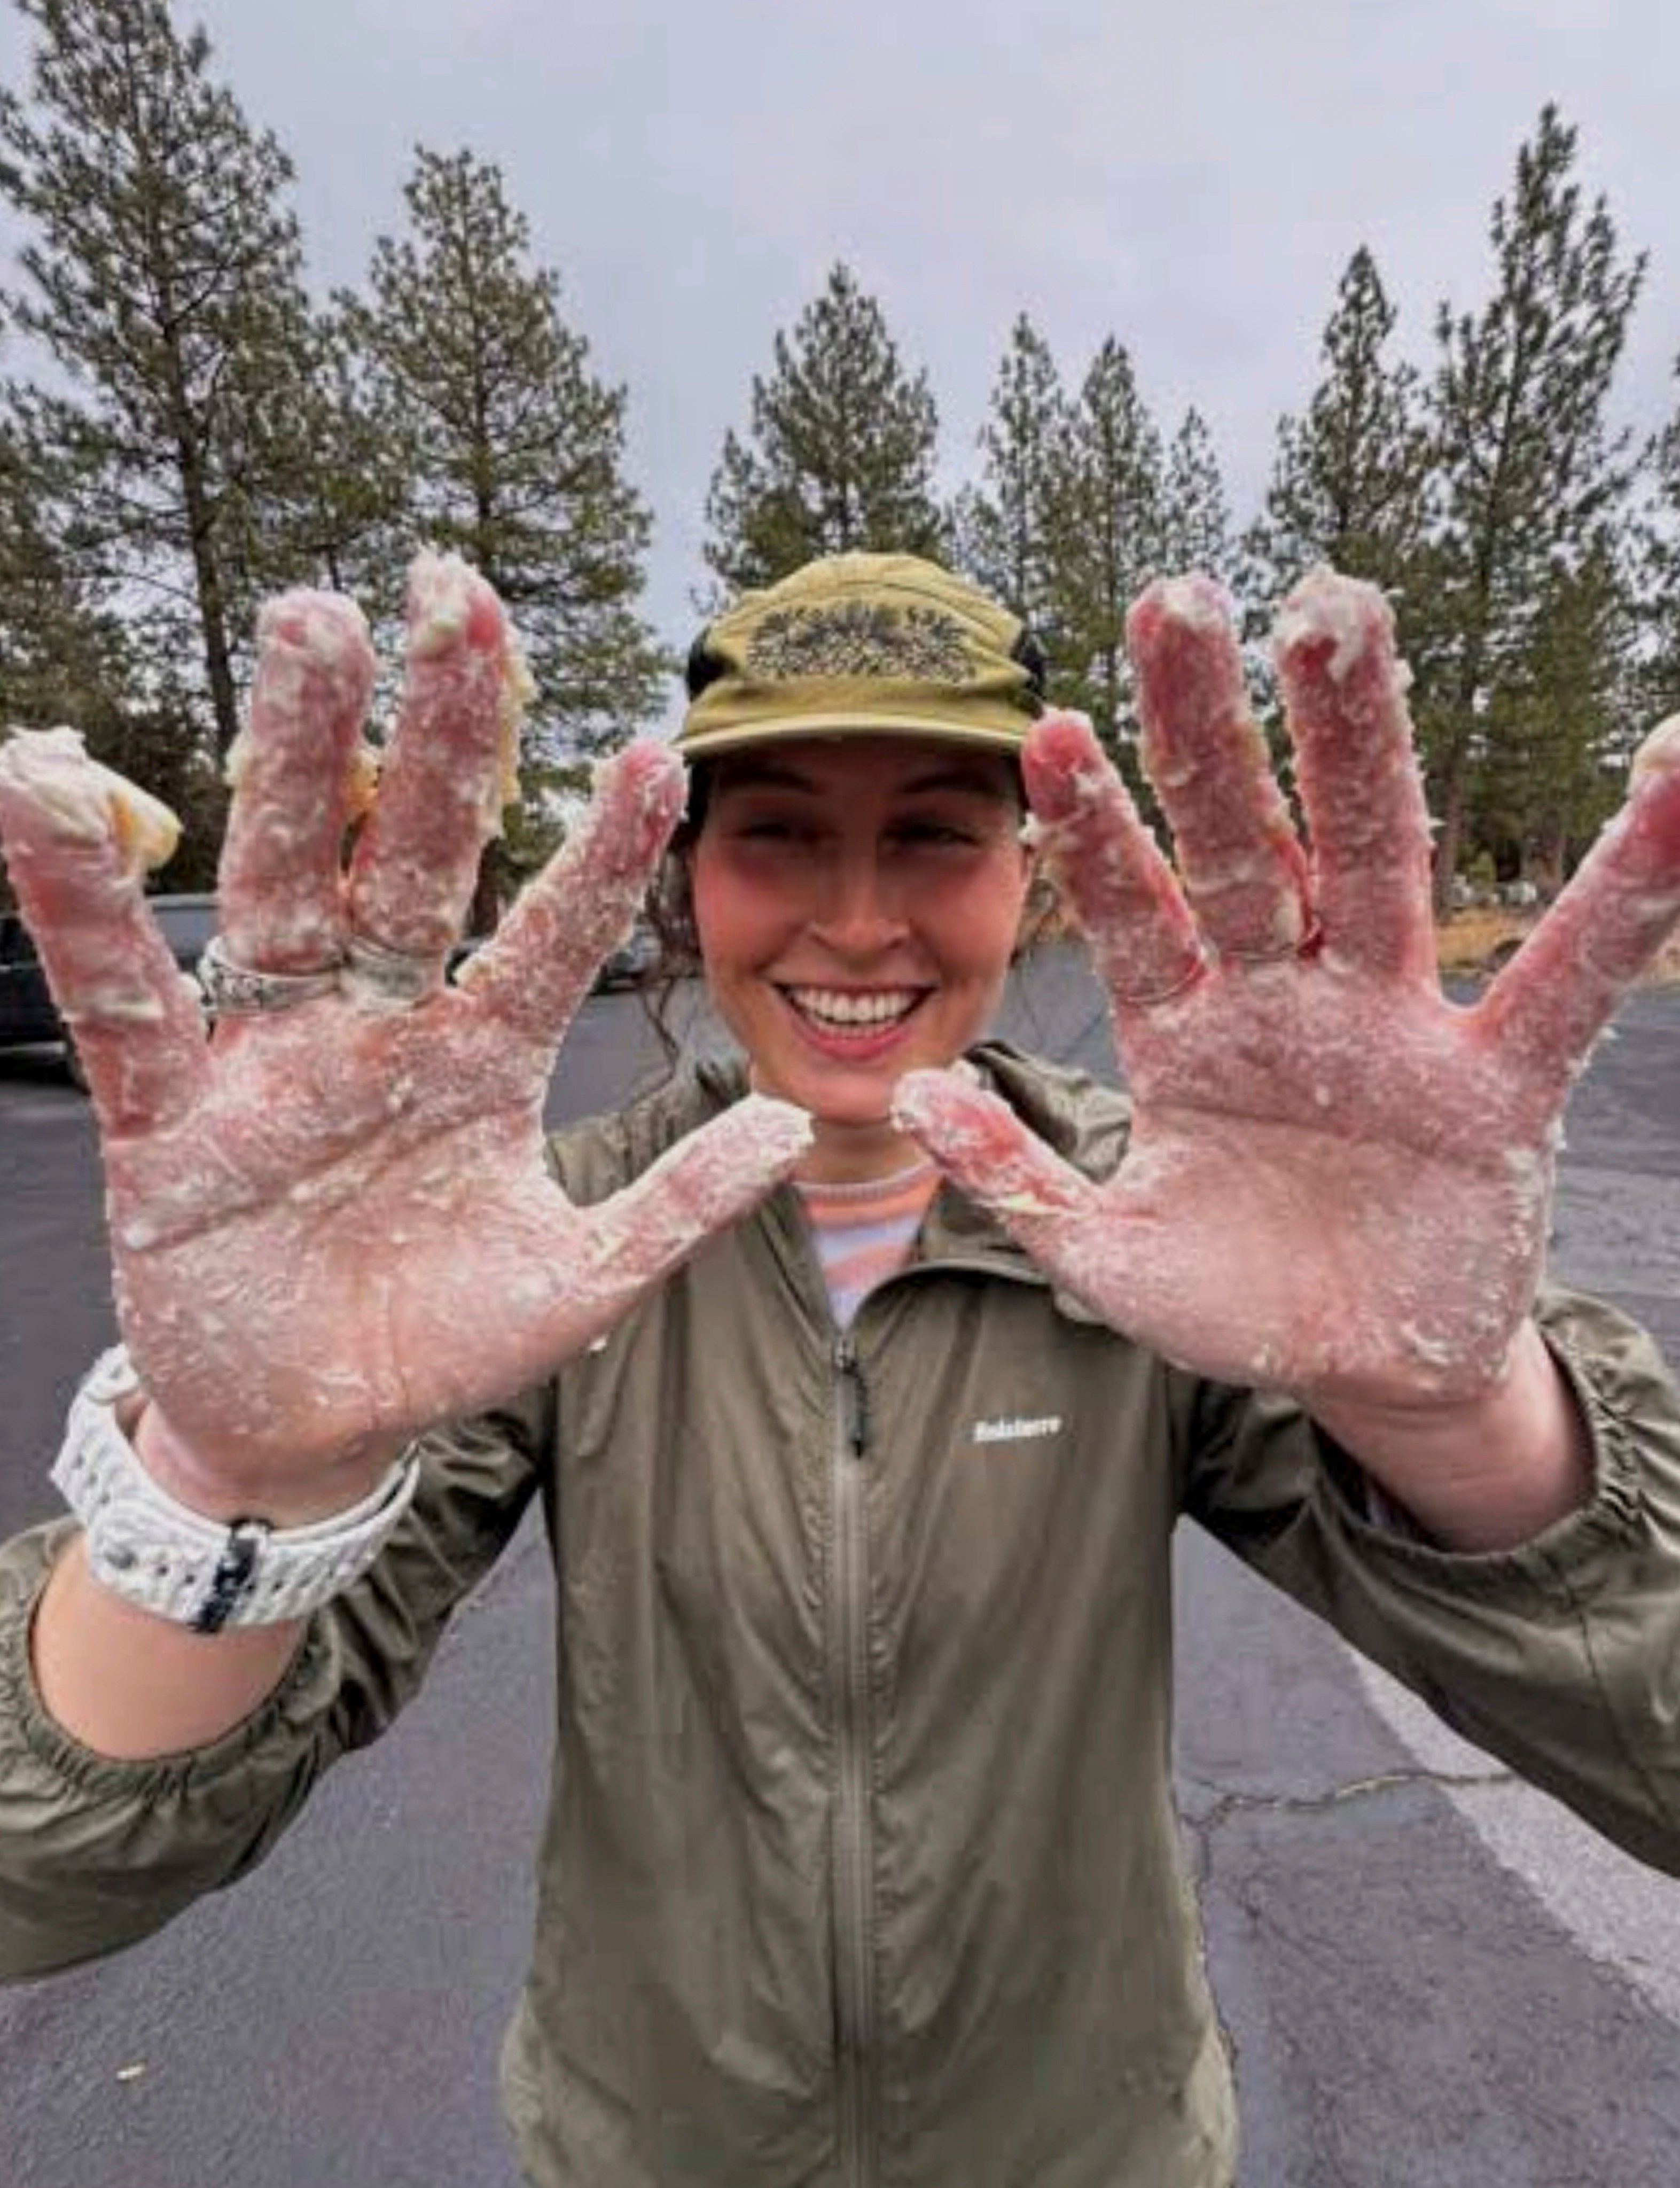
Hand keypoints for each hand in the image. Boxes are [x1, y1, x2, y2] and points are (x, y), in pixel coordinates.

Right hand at [0, 553, 807, 1516]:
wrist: (313, 1428)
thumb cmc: (440, 1342)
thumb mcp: (574, 1287)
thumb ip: (673, 1211)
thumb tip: (792, 1127)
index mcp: (481, 1057)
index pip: (550, 931)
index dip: (601, 850)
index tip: (658, 752)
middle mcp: (379, 1025)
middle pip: (411, 857)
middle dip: (438, 733)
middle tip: (459, 593)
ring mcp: (274, 1056)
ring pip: (284, 884)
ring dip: (294, 759)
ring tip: (311, 622)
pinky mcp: (170, 1115)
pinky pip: (125, 1000)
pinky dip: (82, 905)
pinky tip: (46, 789)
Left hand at [896, 569, 1679, 1413]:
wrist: (1362, 1372)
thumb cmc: (1236, 1304)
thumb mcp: (1112, 1260)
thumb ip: (1021, 1183)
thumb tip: (912, 1101)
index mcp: (1188, 1033)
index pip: (1132, 908)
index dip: (1093, 829)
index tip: (1045, 730)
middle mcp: (1287, 999)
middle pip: (1246, 840)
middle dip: (1211, 728)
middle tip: (1175, 595)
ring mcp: (1391, 1027)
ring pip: (1372, 858)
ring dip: (1357, 736)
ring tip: (1340, 604)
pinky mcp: (1499, 1084)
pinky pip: (1571, 972)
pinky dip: (1632, 880)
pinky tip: (1676, 767)